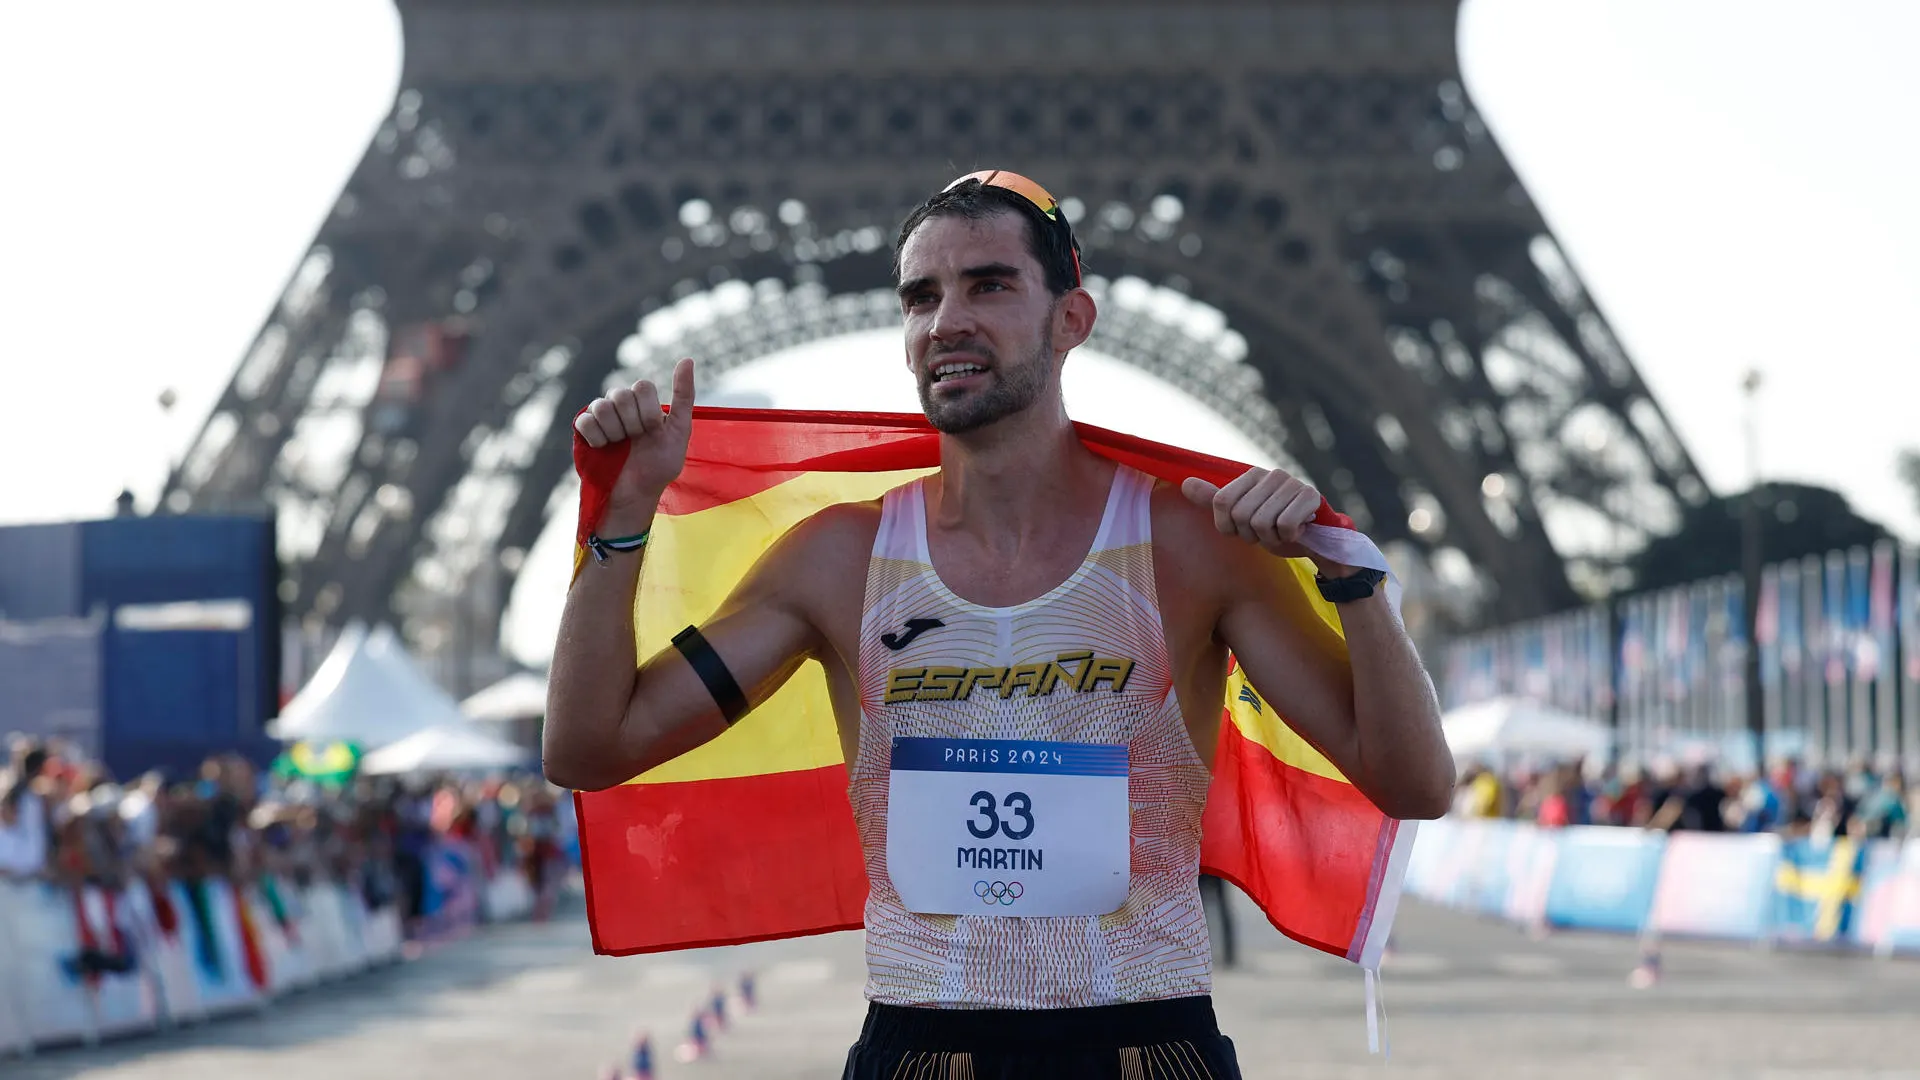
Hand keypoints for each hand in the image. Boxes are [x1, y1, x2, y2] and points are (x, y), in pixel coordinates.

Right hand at [574, 358, 696, 522]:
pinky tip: (604, 448)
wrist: (635, 494)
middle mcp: (622, 404)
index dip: (649, 411)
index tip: (654, 431)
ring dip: (615, 432)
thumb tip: (687, 359)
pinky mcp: (584, 429)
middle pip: (621, 394)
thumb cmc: (659, 465)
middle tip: (636, 440)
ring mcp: (602, 415)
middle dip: (633, 423)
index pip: (642, 386)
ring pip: (602, 406)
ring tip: (620, 445)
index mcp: (644, 402)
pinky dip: (597, 437)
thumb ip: (684, 396)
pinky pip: (585, 420)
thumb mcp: (680, 431)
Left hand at [1181, 467, 1352, 574]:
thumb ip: (1213, 500)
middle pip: (1241, 514)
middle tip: (1268, 533)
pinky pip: (1285, 525)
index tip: (1244, 530)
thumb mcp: (1240, 518)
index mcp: (1251, 475)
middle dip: (1252, 535)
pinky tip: (1299, 531)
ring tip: (1283, 532)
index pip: (1221, 502)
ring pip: (1262, 522)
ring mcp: (1292, 483)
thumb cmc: (1276, 529)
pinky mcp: (1311, 496)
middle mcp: (1271, 474)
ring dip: (1272, 538)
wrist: (1317, 544)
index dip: (1229, 526)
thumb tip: (1184, 483)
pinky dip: (1289, 537)